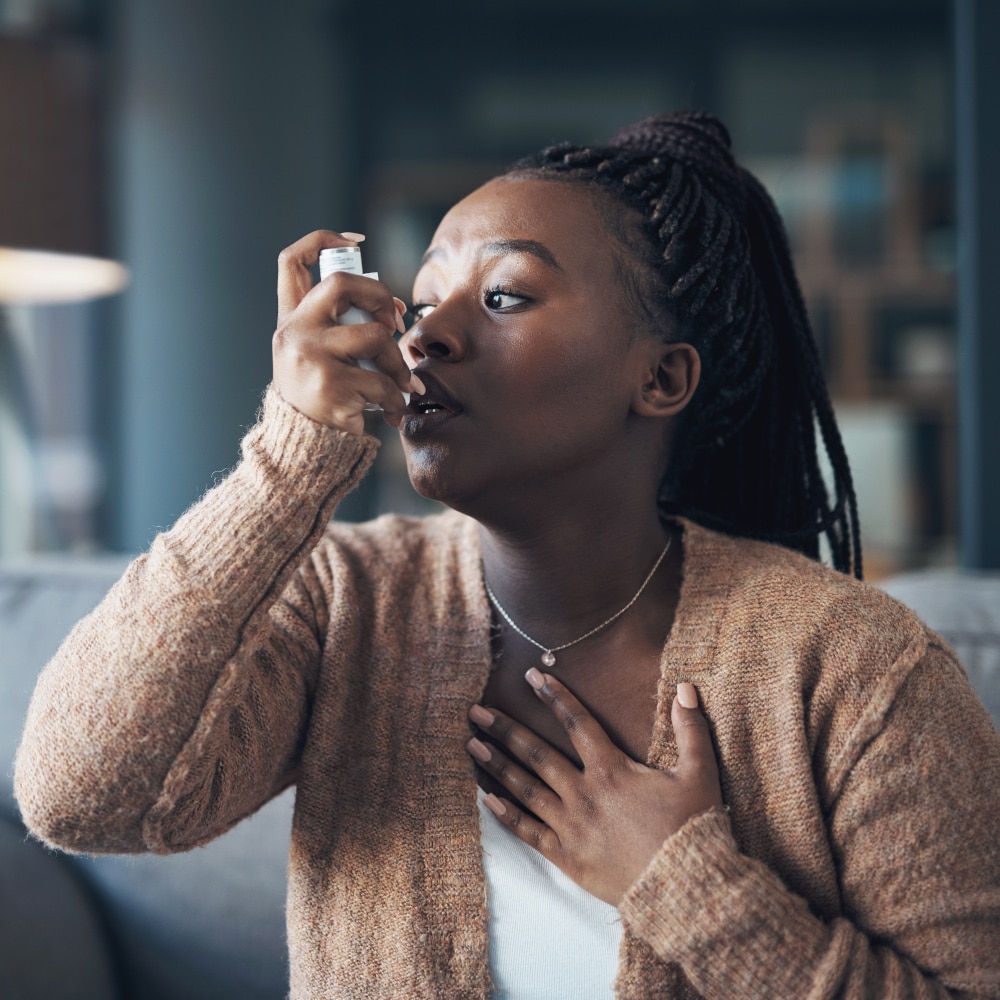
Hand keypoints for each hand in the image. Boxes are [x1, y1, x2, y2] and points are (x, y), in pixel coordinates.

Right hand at [271, 230, 422, 434]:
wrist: (304, 448)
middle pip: (341, 283)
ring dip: (398, 361)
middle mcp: (294, 332)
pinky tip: (395, 412)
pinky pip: (382, 382)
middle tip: (394, 323)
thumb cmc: (323, 397)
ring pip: (375, 336)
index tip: (355, 243)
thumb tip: (392, 309)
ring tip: (403, 383)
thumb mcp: (317, 355)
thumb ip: (341, 327)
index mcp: (290, 320)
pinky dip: (398, 398)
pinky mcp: (330, 387)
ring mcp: (310, 358)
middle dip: (379, 295)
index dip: (322, 240)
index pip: (292, 261)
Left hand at [466, 671, 723, 905]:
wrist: (686, 890)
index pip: (577, 723)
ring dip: (496, 765)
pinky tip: (485, 799)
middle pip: (537, 754)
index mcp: (612, 770)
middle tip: (476, 711)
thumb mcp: (699, 775)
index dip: (555, 696)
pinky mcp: (566, 857)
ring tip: (471, 745)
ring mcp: (571, 826)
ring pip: (525, 788)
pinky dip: (505, 814)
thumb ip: (690, 729)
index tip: (532, 676)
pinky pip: (528, 832)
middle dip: (505, 729)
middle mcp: (584, 793)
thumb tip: (685, 687)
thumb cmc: (693, 830)